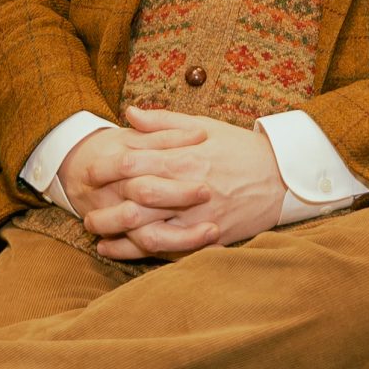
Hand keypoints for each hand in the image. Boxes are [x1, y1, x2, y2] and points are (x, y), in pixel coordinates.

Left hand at [82, 106, 286, 260]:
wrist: (283, 178)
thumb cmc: (239, 148)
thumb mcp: (203, 126)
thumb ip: (163, 122)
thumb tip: (128, 113)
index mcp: (185, 159)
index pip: (134, 164)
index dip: (106, 168)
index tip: (90, 172)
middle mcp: (189, 191)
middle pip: (136, 203)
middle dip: (105, 208)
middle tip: (86, 210)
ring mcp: (199, 219)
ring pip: (150, 233)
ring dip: (118, 236)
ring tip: (97, 235)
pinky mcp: (209, 239)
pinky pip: (170, 251)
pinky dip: (142, 255)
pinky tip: (122, 252)